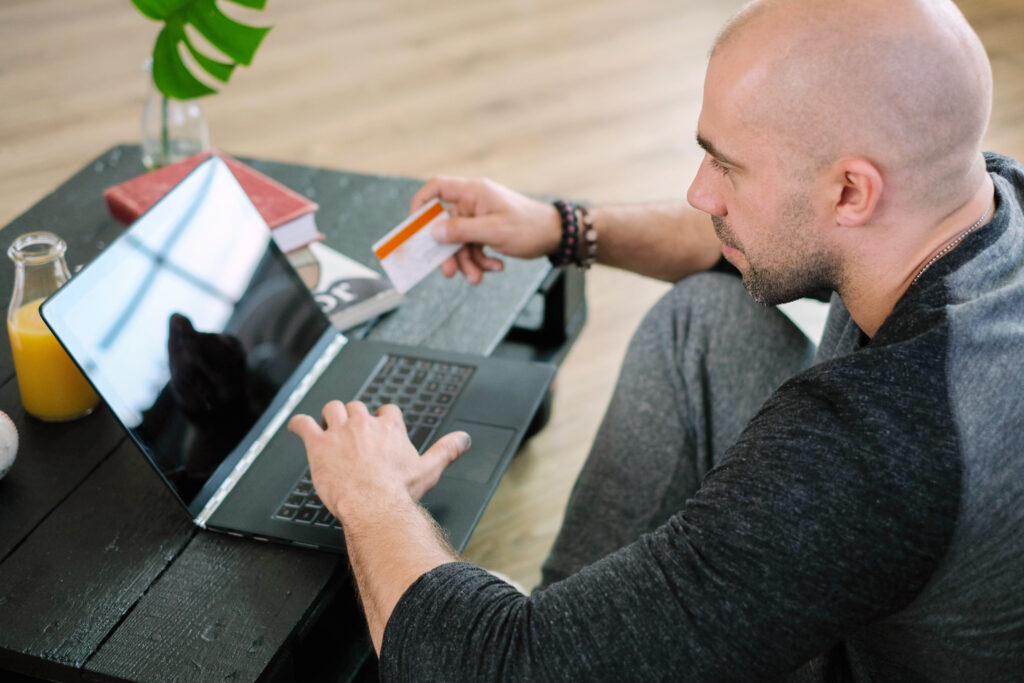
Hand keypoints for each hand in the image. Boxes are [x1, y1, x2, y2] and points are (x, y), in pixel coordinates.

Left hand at [288, 400, 471, 520]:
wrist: (373, 505)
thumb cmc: (398, 491)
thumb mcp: (429, 469)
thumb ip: (446, 450)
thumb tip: (464, 439)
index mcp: (389, 427)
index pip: (386, 411)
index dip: (382, 419)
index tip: (380, 428)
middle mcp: (364, 424)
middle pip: (356, 407)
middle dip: (354, 418)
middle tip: (352, 434)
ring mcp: (339, 432)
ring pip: (332, 409)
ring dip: (330, 416)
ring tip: (328, 425)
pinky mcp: (318, 444)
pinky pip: (303, 423)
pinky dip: (299, 423)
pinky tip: (297, 426)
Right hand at [410, 176, 561, 284]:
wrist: (554, 235)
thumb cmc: (528, 227)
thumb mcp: (493, 231)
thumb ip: (461, 231)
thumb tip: (433, 232)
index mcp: (473, 192)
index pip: (437, 188)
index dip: (421, 204)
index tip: (415, 226)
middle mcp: (474, 202)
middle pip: (446, 225)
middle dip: (449, 251)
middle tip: (449, 272)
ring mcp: (480, 217)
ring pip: (460, 241)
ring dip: (467, 262)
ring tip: (478, 278)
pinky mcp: (487, 230)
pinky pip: (474, 246)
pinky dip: (481, 260)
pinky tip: (495, 267)